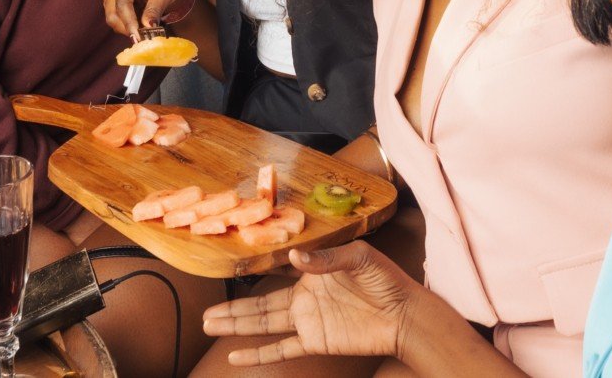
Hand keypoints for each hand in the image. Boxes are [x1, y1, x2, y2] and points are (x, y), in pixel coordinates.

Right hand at [101, 0, 194, 37]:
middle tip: (146, 37)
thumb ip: (155, 8)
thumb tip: (148, 26)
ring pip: (113, 21)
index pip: (122, 3)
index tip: (138, 36)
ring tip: (148, 31)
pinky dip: (130, 28)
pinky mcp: (113, 6)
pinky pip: (118, 23)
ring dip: (129, 29)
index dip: (129, 21)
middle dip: (128, 28)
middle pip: (113, 14)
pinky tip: (143, 26)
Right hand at [202, 243, 420, 365]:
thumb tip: (295, 256)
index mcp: (312, 271)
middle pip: (259, 302)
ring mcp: (307, 320)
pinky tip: (236, 355)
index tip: (227, 262)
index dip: (253, 267)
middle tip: (206, 310)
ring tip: (209, 325)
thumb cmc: (386, 280)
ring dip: (236, 326)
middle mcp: (304, 296)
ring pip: (263, 323)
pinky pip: (282, 348)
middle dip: (232, 306)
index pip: (275, 268)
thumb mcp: (360, 257)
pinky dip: (258, 352)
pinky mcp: (315, 341)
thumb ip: (326, 258)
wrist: (405, 314)